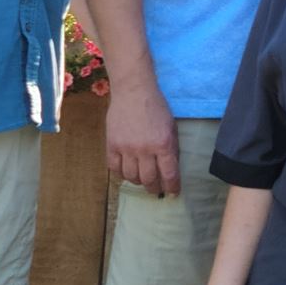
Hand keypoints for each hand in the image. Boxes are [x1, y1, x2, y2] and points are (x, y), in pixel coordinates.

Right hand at [107, 72, 179, 195]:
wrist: (133, 91)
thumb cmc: (156, 107)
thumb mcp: (171, 127)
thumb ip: (171, 148)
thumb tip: (170, 170)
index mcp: (163, 144)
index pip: (169, 174)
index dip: (172, 187)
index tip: (173, 193)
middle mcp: (145, 149)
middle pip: (149, 179)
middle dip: (154, 188)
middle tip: (156, 189)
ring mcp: (126, 148)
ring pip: (131, 177)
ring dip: (138, 182)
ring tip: (141, 179)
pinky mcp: (112, 145)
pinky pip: (114, 169)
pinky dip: (121, 174)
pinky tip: (126, 172)